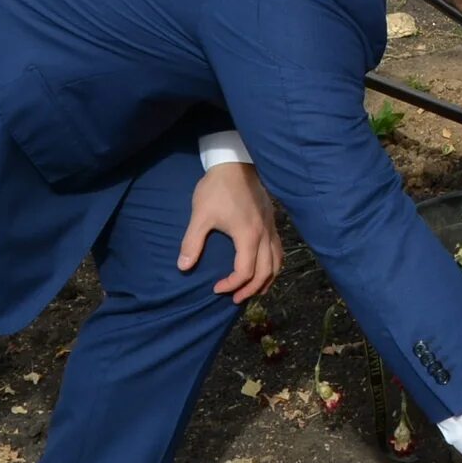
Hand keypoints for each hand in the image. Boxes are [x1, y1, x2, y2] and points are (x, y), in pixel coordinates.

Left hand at [180, 162, 281, 301]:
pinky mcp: (272, 222)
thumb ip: (192, 242)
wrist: (235, 163)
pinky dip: (273, 265)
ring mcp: (271, 228)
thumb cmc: (217, 189)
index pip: (245, 271)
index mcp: (248, 236)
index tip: (216, 288)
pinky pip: (279, 250)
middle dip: (251, 290)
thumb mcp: (200, 215)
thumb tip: (183, 267)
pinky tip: (264, 268)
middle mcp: (264, 235)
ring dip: (266, 280)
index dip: (231, 284)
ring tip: (252, 290)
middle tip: (234, 299)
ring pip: (277, 263)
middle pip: (266, 272)